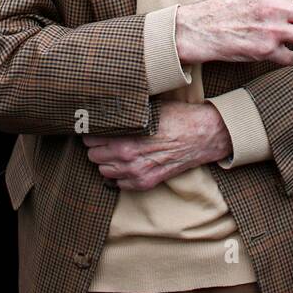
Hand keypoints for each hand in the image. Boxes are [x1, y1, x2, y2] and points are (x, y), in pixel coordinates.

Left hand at [83, 101, 231, 190]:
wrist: (202, 135)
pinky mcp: (146, 183)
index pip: (91, 139)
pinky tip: (128, 162)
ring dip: (106, 160)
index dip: (91, 131)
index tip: (94, 127)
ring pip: (104, 171)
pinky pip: (119, 183)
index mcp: (126, 140)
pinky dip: (119, 174)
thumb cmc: (176, 118)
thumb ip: (124, 114)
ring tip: (116, 149)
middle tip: (104, 137)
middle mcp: (129, 160)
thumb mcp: (147, 109)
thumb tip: (104, 109)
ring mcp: (137, 174)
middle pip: (93, 156)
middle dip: (96, 146)